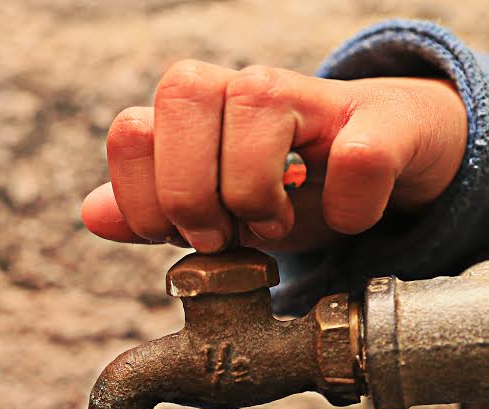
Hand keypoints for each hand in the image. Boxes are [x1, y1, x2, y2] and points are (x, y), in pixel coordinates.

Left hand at [80, 62, 466, 252]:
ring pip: (255, 102)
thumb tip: (94, 213)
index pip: (131, 130)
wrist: (394, 162)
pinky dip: (346, 208)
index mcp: (197, 114)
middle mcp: (245, 89)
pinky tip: (345, 216)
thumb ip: (155, 214)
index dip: (142, 198)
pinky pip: (355, 158)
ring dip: (257, 192)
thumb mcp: (217, 212)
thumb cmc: (296, 189)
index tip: (176, 239)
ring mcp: (314, 95)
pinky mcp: (383, 118)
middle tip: (221, 235)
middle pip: (182, 89)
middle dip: (190, 189)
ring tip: (276, 225)